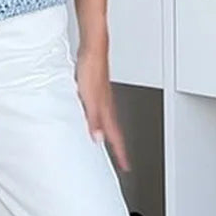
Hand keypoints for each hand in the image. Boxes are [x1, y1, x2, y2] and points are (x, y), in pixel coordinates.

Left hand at [75, 44, 129, 172]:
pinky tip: (93, 116)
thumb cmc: (91, 69)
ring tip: (108, 143)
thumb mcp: (89, 98)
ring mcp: (103, 96)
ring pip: (109, 120)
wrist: (92, 49)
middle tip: (121, 160)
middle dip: (118, 146)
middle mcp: (107, 105)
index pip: (116, 137)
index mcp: (106, 110)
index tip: (126, 166)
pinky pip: (101, 110)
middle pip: (114, 130)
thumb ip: (93, 119)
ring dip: (110, 133)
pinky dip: (101, 119)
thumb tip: (97, 138)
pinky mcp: (97, 88)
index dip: (120, 153)